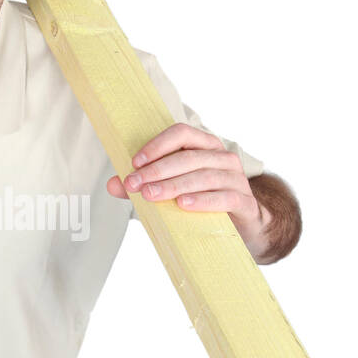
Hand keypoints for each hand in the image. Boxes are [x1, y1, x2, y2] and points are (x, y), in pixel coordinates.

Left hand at [106, 122, 266, 247]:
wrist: (244, 224)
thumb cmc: (203, 201)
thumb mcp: (173, 191)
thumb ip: (144, 185)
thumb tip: (113, 184)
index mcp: (205, 146)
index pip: (181, 133)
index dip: (157, 145)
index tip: (134, 162)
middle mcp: (223, 157)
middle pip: (188, 157)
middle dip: (157, 170)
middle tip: (134, 184)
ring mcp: (236, 179)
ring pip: (204, 176)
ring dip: (174, 185)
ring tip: (151, 195)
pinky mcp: (244, 202)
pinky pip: (224, 198)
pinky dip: (202, 201)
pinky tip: (183, 204)